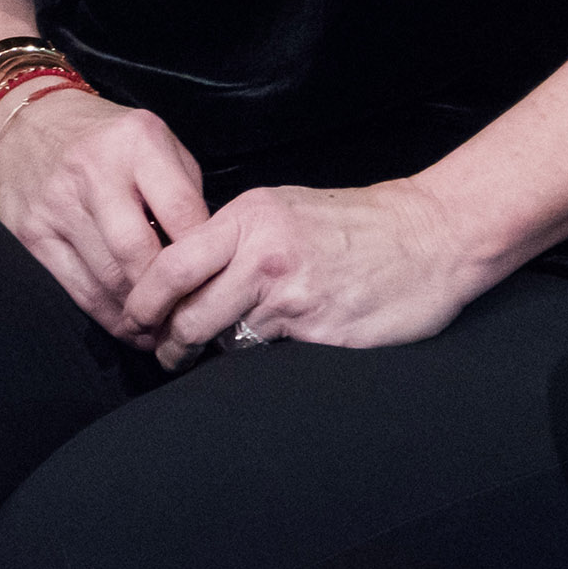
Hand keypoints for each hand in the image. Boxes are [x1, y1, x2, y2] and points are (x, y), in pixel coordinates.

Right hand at [0, 87, 210, 346]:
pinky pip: (75, 289)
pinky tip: (126, 322)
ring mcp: (56, 203)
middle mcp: (92, 170)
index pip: (181, 212)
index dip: (202, 256)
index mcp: (136, 141)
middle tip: (187, 318)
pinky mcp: (30, 232)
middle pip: (138, 254)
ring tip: (162, 329)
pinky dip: (106, 314)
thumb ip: (185, 191)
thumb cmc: (110, 140)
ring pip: (107, 280)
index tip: (214, 281)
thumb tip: (204, 258)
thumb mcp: (158, 142)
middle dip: (166, 295)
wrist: (31, 123)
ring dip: (138, 314)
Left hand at [122, 177, 502, 370]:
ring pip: (222, 339)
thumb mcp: (287, 208)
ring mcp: (292, 296)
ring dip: (205, 354)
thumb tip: (189, 269)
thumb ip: (238, 236)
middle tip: (159, 351)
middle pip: (187, 311)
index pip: (173, 263)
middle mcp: (264, 253)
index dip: (144, 299)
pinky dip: (254, 360)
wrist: (432, 236)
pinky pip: (266, 356)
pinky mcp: (319, 332)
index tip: (135, 317)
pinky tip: (258, 355)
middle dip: (165, 340)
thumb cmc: (358, 224)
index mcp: (250, 216)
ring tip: (197, 359)